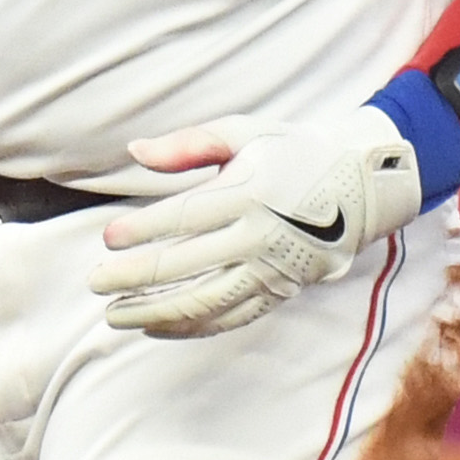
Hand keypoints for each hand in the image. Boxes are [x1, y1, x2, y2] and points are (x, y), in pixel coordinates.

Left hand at [89, 107, 424, 339]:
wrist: (363, 184)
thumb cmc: (294, 150)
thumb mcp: (244, 132)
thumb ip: (188, 144)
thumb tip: (134, 152)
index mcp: (249, 192)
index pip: (184, 218)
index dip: (142, 230)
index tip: (107, 238)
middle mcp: (260, 236)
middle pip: (185, 265)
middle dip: (135, 278)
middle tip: (96, 283)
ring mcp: (271, 270)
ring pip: (205, 302)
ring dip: (155, 313)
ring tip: (116, 316)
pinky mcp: (280, 291)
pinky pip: (230, 317)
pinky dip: (191, 328)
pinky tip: (156, 328)